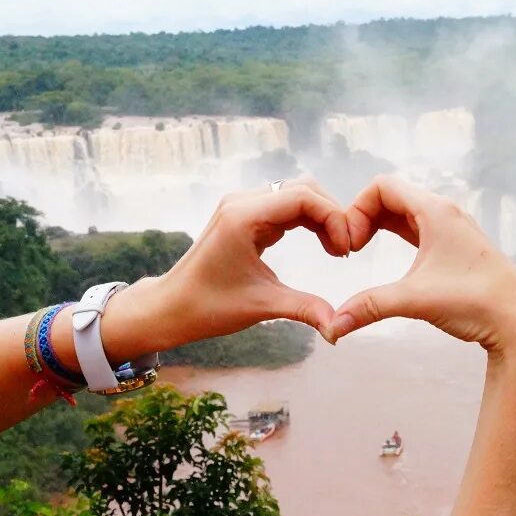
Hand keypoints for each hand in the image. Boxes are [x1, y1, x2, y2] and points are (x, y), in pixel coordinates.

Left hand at [108, 179, 350, 357]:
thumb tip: (339, 327)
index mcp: (244, 216)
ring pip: (295, 193)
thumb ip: (305, 309)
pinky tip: (319, 242)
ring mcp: (241, 205)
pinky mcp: (243, 214)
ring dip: (320, 216)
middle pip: (304, 188)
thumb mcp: (262, 306)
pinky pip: (284, 204)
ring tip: (335, 248)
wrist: (170, 307)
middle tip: (345, 249)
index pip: (303, 196)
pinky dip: (306, 219)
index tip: (345, 250)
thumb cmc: (208, 307)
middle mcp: (242, 202)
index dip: (333, 218)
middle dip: (331, 214)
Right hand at [326, 175, 515, 354]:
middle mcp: (446, 213)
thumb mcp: (414, 300)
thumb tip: (332, 327)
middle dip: (364, 216)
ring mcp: (454, 230)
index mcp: (436, 211)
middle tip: (350, 248)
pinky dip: (398, 235)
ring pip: (407, 213)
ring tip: (362, 250)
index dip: (356, 208)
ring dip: (380, 225)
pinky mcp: (459, 248)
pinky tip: (390, 258)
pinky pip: (420, 229)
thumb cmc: (475, 302)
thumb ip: (369, 307)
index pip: (382, 185)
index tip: (351, 244)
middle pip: (392, 196)